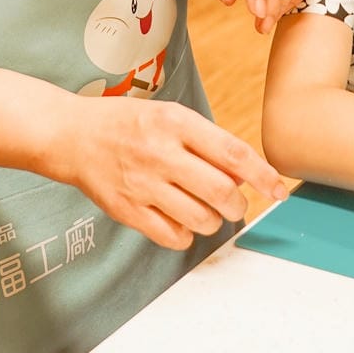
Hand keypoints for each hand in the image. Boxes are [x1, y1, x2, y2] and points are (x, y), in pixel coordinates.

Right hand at [52, 95, 288, 249]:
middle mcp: (162, 153)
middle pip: (221, 192)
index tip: (279, 190)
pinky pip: (172, 236)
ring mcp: (143, 184)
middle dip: (239, 205)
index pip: (233, 152)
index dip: (263, 175)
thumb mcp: (171, 115)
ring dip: (214, 221)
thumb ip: (207, 141)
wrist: (74, 136)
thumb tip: (243, 174)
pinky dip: (186, 235)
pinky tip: (181, 220)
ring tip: (207, 211)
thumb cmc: (129, 123)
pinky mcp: (128, 210)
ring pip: (201, 219)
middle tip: (236, 204)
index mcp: (177, 122)